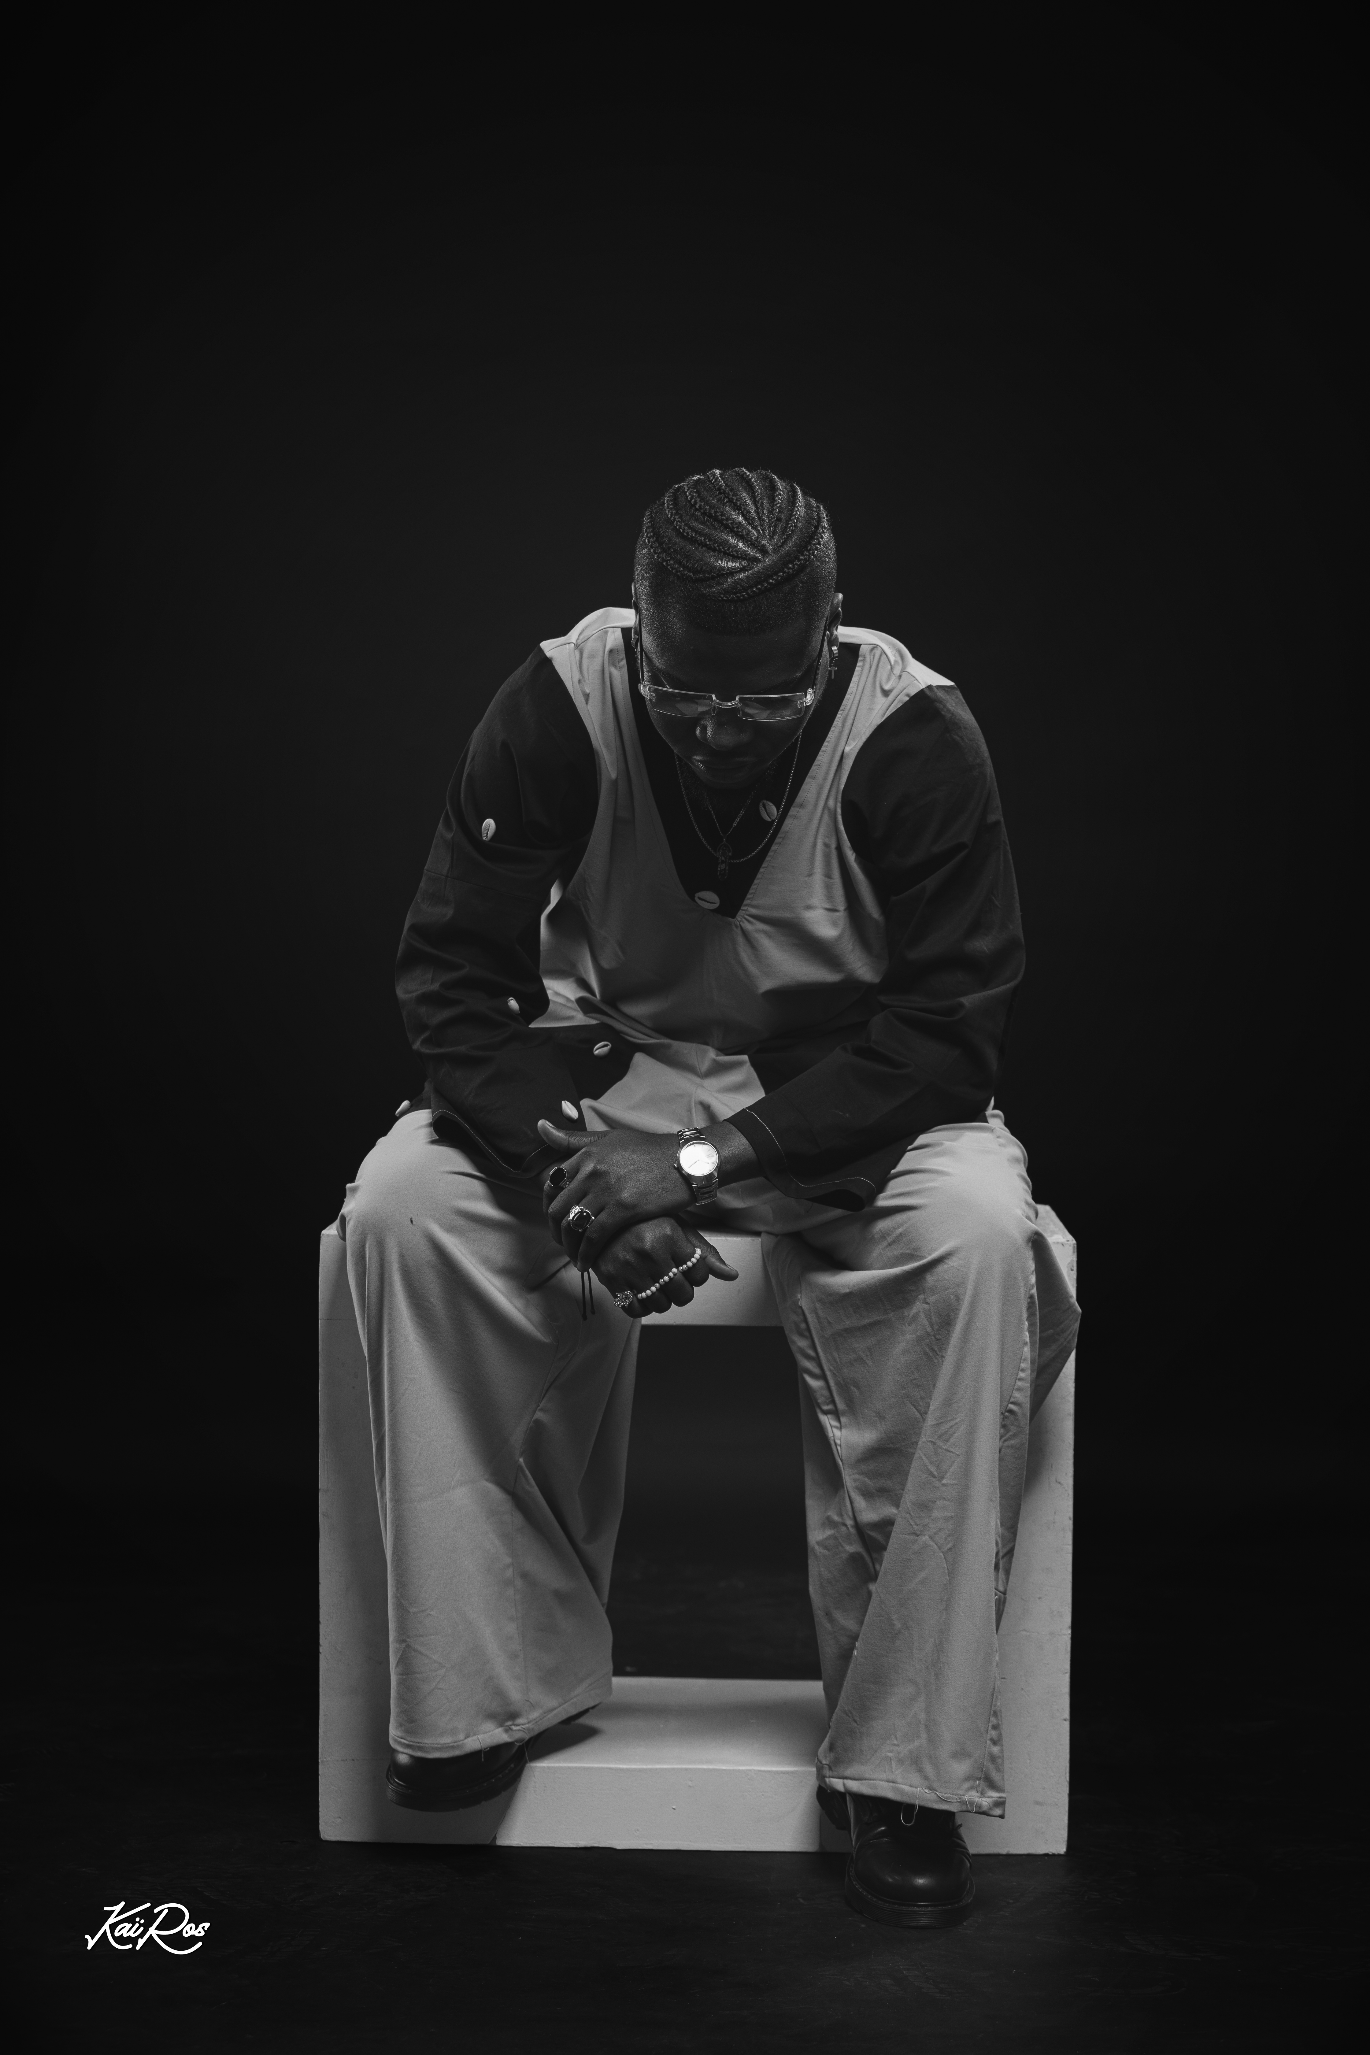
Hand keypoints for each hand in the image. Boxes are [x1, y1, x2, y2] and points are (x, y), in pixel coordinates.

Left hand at [539, 1122, 686, 1267]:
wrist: (687, 1160)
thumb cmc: (650, 1150)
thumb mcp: (610, 1138)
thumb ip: (574, 1139)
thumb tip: (540, 1126)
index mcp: (586, 1153)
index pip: (551, 1186)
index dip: (548, 1208)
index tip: (556, 1222)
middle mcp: (592, 1170)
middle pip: (557, 1209)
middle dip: (556, 1232)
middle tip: (564, 1245)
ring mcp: (607, 1189)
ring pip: (573, 1226)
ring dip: (570, 1248)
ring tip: (576, 1257)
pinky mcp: (624, 1208)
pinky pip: (594, 1237)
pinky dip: (587, 1254)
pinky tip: (588, 1263)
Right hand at [592, 1219, 738, 1315]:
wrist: (598, 1217)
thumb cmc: (644, 1221)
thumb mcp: (676, 1227)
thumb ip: (704, 1252)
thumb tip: (733, 1275)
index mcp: (669, 1235)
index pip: (700, 1274)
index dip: (697, 1274)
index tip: (687, 1266)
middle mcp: (650, 1253)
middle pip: (683, 1294)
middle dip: (683, 1290)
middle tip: (673, 1277)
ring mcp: (629, 1268)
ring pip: (661, 1305)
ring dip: (663, 1299)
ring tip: (656, 1282)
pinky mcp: (611, 1280)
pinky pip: (636, 1310)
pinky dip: (642, 1306)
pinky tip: (641, 1290)